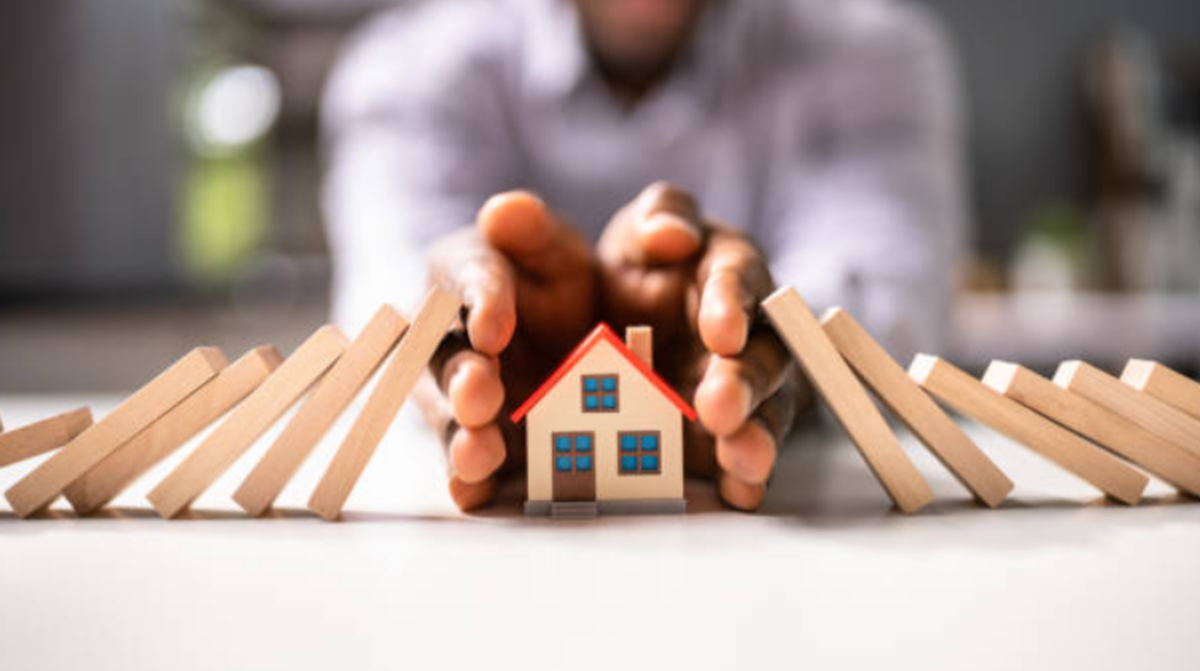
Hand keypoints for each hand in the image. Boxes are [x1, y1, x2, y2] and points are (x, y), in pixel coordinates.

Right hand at [416, 192, 596, 508]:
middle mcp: (446, 339)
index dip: (480, 301)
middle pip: (447, 358)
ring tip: (479, 453)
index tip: (495, 325)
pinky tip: (474, 495)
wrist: (570, 337)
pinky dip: (468, 482)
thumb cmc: (551, 281)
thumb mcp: (552, 248)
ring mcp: (458, 398)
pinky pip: (466, 466)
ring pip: (450, 417)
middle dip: (464, 378)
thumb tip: (505, 210)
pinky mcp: (479, 443)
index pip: (467, 277)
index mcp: (461, 275)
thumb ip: (533, 230)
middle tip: (481, 393)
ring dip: (460, 435)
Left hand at [595, 183, 811, 509]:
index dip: (732, 306)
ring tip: (741, 458)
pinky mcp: (731, 435)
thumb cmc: (651, 263)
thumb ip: (661, 217)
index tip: (720, 330)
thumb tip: (671, 233)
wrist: (633, 318)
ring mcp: (747, 389)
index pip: (738, 281)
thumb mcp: (643, 229)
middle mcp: (753, 333)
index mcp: (731, 272)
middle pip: (762, 357)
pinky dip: (746, 477)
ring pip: (766, 411)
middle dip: (744, 382)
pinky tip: (740, 493)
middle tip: (720, 405)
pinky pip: (746, 457)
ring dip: (756, 435)